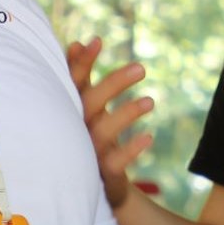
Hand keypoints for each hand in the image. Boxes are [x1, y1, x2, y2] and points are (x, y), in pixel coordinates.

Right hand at [66, 37, 155, 211]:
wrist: (98, 184)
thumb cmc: (89, 135)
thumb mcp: (86, 105)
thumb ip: (81, 78)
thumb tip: (78, 43)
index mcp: (72, 110)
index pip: (73, 84)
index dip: (82, 63)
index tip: (97, 41)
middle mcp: (76, 130)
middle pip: (91, 104)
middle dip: (114, 84)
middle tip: (141, 68)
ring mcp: (88, 153)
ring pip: (103, 132)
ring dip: (126, 114)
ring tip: (151, 101)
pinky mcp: (103, 174)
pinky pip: (116, 163)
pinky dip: (131, 150)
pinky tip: (149, 137)